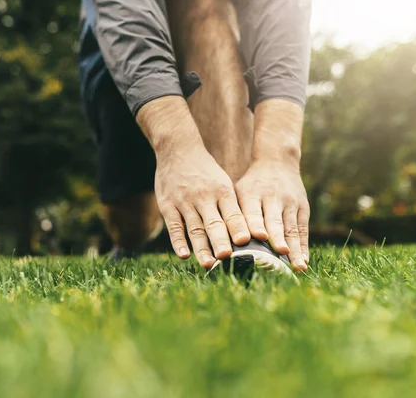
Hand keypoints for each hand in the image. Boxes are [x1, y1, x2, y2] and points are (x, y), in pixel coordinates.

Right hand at [136, 96, 249, 267]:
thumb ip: (231, 207)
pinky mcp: (167, 205)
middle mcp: (204, 197)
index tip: (247, 242)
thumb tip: (247, 234)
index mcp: (222, 191)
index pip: (232, 213)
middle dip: (220, 241)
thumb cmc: (206, 172)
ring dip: (201, 248)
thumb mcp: (223, 183)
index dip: (238, 228)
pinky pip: (174, 226)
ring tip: (208, 265)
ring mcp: (184, 202)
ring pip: (194, 228)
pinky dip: (178, 241)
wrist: (178, 149)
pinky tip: (184, 255)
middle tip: (227, 257)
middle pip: (214, 223)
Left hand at [235, 161, 309, 270]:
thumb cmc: (252, 184)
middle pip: (275, 221)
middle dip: (277, 237)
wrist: (278, 162)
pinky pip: (302, 230)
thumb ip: (234, 213)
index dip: (255, 224)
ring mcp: (290, 203)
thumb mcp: (239, 191)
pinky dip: (303, 246)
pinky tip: (303, 261)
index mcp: (252, 194)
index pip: (253, 211)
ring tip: (297, 267)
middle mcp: (273, 198)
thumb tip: (221, 242)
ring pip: (291, 228)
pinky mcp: (303, 208)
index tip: (257, 238)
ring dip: (294, 248)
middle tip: (281, 253)